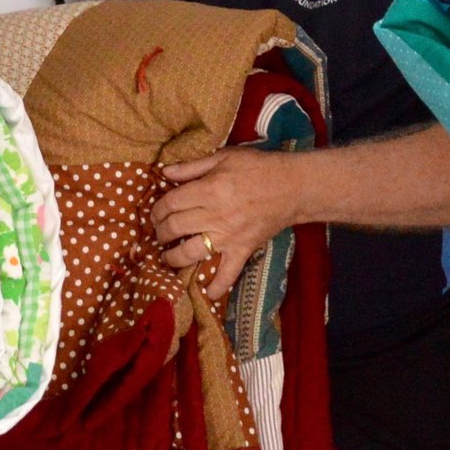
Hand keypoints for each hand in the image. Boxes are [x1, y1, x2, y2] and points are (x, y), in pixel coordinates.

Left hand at [153, 147, 302, 300]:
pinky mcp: (242, 250)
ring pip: (190, 252)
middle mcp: (215, 215)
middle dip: (161, 231)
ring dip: (172, 257)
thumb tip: (165, 172)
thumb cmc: (259, 168)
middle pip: (175, 227)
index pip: (171, 203)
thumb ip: (193, 166)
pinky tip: (206, 292)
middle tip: (159, 232)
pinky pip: (227, 273)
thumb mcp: (225, 157)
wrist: (293, 187)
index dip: (157, 209)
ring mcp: (228, 236)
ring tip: (167, 257)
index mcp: (210, 190)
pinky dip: (216, 286)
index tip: (155, 213)